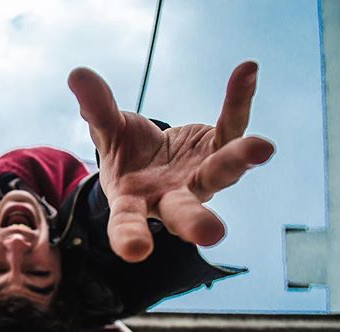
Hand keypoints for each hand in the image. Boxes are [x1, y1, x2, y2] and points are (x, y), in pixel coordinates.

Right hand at [68, 61, 273, 261]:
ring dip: (239, 161)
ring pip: (220, 173)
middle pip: (182, 211)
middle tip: (212, 233)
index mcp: (134, 201)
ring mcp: (201, 178)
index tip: (136, 252)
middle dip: (195, 222)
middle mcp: (171, 197)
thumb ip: (96, 109)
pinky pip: (231, 126)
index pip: (127, 223)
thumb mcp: (107, 132)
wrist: (154, 157)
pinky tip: (246, 71)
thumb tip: (77, 74)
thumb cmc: (126, 155)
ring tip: (262, 147)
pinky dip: (238, 100)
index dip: (129, 237)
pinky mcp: (220, 150)